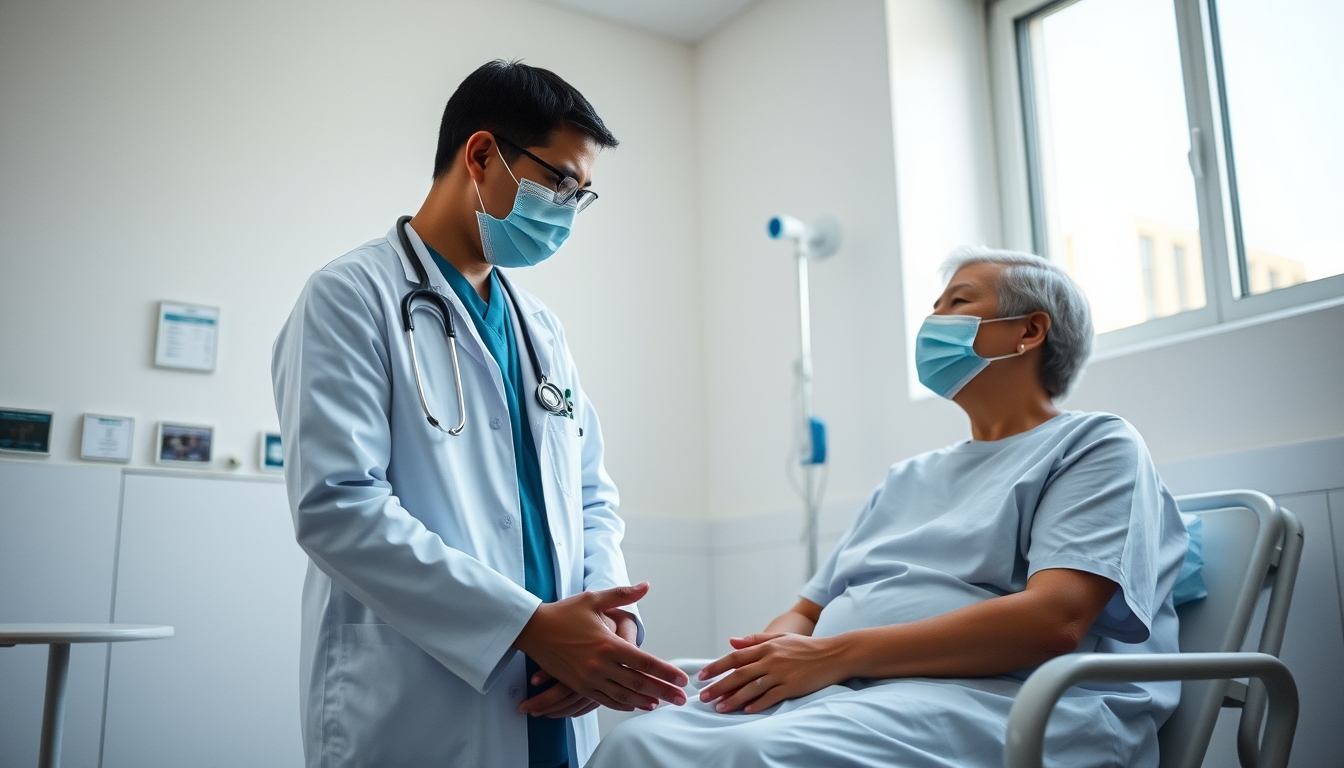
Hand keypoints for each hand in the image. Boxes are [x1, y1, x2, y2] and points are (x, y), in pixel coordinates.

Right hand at [513, 583, 688, 711]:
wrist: (532, 629)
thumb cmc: (564, 612)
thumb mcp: (594, 599)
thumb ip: (623, 595)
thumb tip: (646, 585)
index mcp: (607, 643)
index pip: (644, 661)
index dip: (666, 672)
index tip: (682, 679)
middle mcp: (600, 664)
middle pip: (639, 682)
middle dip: (663, 691)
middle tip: (683, 699)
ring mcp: (588, 678)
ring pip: (623, 695)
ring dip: (645, 701)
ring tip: (663, 704)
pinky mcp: (579, 686)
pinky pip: (605, 700)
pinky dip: (623, 704)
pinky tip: (636, 705)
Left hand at [697, 632, 848, 713]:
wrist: (835, 654)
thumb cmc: (806, 646)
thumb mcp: (780, 637)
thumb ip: (754, 640)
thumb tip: (731, 641)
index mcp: (766, 647)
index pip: (735, 657)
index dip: (716, 666)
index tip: (702, 675)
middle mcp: (771, 659)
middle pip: (739, 674)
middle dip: (718, 686)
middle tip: (703, 697)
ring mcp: (782, 673)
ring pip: (752, 687)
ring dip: (734, 698)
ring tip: (719, 707)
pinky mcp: (793, 686)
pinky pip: (772, 696)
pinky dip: (758, 703)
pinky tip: (746, 710)